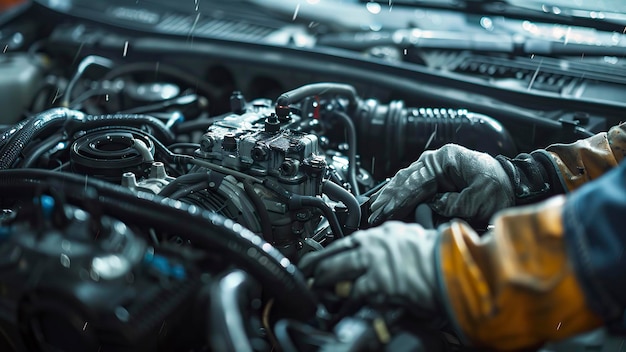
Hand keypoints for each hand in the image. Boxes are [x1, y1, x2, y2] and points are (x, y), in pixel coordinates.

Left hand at [299, 221, 438, 310]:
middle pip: (335, 253)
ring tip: (316, 286)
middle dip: (317, 264)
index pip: (347, 241)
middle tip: (307, 272)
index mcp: (382, 234)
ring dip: (324, 279)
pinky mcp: (379, 282)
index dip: (329, 251)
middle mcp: (374, 244)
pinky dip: (347, 296)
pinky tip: (341, 299)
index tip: (318, 257)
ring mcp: (375, 263)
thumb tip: (377, 250)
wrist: (451, 264)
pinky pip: (355, 291)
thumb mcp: (410, 237)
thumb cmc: (437, 253)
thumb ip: (390, 242)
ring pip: (338, 269)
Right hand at [368, 144, 513, 224]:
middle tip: (375, 212)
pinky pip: (415, 184)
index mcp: (446, 159)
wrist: (517, 184)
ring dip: (391, 195)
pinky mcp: (439, 176)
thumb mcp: (478, 200)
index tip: (385, 212)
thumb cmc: (501, 189)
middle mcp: (438, 160)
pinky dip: (402, 193)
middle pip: (406, 179)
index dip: (398, 199)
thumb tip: (430, 206)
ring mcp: (437, 167)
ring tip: (376, 208)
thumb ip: (451, 204)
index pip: (415, 182)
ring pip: (406, 180)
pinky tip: (390, 201)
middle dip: (389, 197)